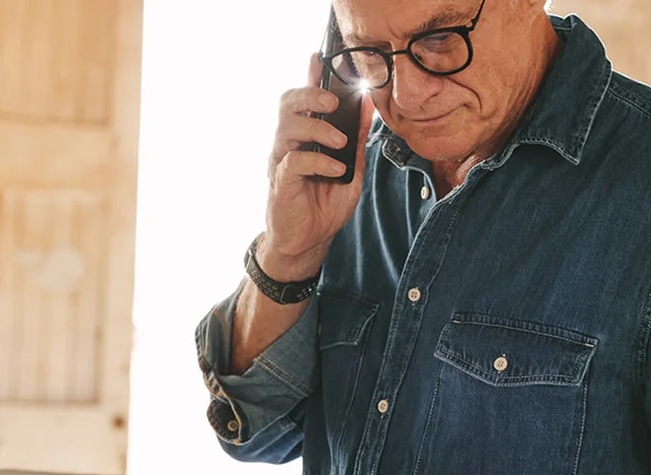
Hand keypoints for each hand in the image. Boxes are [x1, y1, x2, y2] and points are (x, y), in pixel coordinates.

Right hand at [260, 53, 374, 279]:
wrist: (309, 242)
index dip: (309, 76)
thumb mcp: (352, 168)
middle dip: (310, 96)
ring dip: (317, 129)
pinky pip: (295, 161)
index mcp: (305, 136)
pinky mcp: (280, 181)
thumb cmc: (325, 203)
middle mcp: (288, 143)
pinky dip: (319, 161)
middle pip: (287, 104)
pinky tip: (335, 169)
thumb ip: (357, 139)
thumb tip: (369, 106)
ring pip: (287, 127)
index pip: (304, 99)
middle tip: (333, 102)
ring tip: (339, 141)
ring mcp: (281, 161)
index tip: (319, 57)